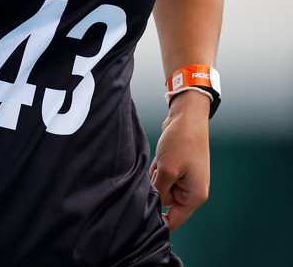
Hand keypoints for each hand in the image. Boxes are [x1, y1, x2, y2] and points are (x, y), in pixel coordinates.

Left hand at [149, 90, 210, 230]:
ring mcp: (184, 178)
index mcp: (194, 196)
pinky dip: (156, 166)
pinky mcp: (177, 167)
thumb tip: (150, 204)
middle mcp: (191, 190)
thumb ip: (159, 191)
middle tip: (158, 170)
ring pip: (160, 186)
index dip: (157, 218)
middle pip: (164, 201)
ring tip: (161, 159)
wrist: (187, 116)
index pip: (174, 220)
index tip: (142, 210)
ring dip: (155, 175)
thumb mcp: (167, 170)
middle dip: (156, 187)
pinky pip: (161, 174)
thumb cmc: (182, 142)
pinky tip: (160, 154)